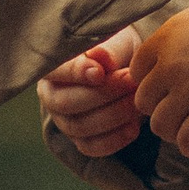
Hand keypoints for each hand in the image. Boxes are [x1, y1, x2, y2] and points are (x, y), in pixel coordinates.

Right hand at [40, 26, 145, 157]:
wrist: (129, 70)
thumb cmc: (117, 51)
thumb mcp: (116, 42)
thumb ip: (108, 50)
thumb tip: (99, 56)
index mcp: (52, 67)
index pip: (57, 72)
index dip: (76, 73)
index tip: (100, 72)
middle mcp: (51, 95)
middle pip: (66, 103)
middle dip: (102, 94)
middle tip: (131, 82)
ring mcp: (64, 121)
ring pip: (80, 126)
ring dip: (113, 115)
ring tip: (137, 102)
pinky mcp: (81, 141)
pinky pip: (92, 147)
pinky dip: (114, 139)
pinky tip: (134, 126)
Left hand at [130, 0, 188, 161]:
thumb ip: (181, 36)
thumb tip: (177, 52)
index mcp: (166, 37)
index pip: (136, 70)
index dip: (152, 80)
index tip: (168, 84)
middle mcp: (171, 64)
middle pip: (143, 101)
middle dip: (159, 107)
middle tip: (180, 108)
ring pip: (160, 125)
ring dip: (174, 129)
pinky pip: (186, 140)